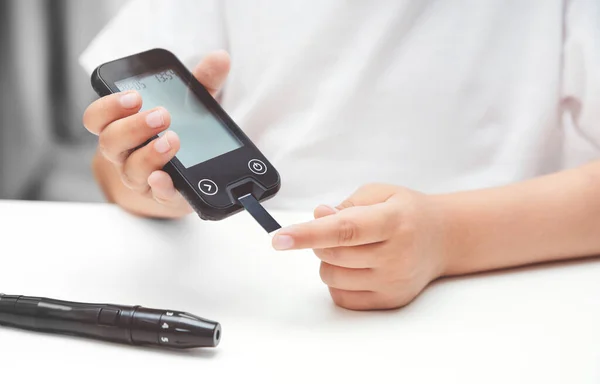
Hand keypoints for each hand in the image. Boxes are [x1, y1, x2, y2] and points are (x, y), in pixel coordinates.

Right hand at [82, 50, 230, 217]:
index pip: (97, 118)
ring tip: (173, 139)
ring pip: (131, 169)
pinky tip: (166, 178)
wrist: (192, 177)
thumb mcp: (191, 105)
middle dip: (134, 126)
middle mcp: (124, 154)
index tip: (134, 96)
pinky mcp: (162, 196)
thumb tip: (220, 58)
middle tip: (161, 115)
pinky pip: (156, 195)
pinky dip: (160, 187)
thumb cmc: (183, 133)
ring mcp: (141, 178)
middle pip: (111, 142)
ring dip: (150, 153)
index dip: (108, 107)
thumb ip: (202, 82)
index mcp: (122, 127)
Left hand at [271, 183, 448, 309]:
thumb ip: (346, 204)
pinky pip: (341, 297)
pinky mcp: (389, 300)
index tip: (279, 238)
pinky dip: (337, 280)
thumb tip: (318, 217)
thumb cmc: (407, 212)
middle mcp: (396, 255)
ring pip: (331, 276)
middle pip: (331, 254)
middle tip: (339, 229)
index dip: (308, 234)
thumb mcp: (380, 193)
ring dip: (329, 260)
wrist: (443, 238)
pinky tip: (355, 266)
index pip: (344, 230)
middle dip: (321, 240)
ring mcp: (393, 282)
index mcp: (394, 221)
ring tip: (352, 248)